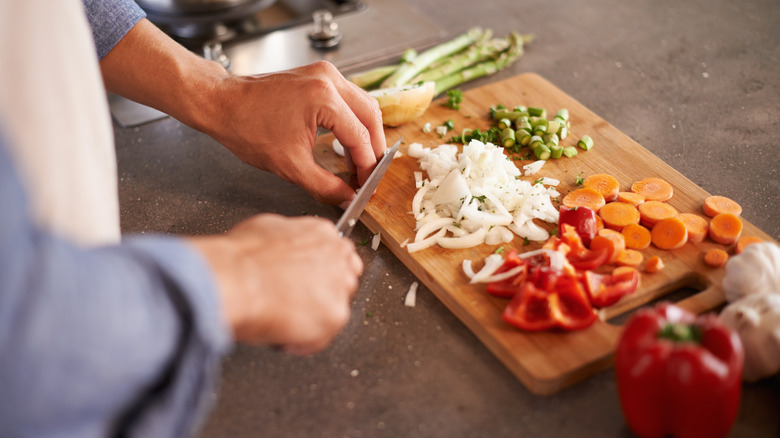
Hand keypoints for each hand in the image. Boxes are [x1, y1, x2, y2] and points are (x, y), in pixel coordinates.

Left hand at [99, 20, 383, 206]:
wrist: (222, 104)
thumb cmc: (247, 128)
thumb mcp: (290, 166)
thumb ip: (325, 186)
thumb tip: (347, 198)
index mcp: (324, 99)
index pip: (360, 137)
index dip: (366, 166)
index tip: (366, 185)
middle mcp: (329, 80)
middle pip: (370, 115)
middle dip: (373, 147)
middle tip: (369, 173)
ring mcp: (324, 73)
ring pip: (363, 104)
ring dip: (365, 133)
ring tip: (360, 161)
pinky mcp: (318, 75)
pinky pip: (347, 98)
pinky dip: (352, 120)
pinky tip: (346, 141)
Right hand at [189, 214, 362, 354]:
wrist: (236, 279)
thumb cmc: (241, 258)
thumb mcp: (265, 228)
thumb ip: (287, 238)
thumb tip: (282, 248)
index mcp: (322, 233)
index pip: (338, 254)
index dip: (321, 271)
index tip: (308, 281)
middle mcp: (337, 257)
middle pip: (344, 280)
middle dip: (323, 293)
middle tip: (296, 303)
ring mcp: (339, 287)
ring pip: (335, 309)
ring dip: (314, 318)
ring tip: (285, 320)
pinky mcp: (335, 316)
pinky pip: (322, 337)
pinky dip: (303, 342)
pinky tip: (283, 336)